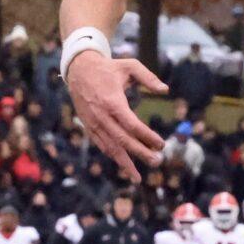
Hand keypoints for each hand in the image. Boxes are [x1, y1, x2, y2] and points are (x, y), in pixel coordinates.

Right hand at [66, 49, 164, 179]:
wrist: (79, 70)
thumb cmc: (107, 68)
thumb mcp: (130, 66)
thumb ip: (148, 78)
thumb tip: (165, 90)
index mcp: (113, 102)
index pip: (132, 125)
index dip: (147, 137)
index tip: (161, 144)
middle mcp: (102, 116)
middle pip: (123, 140)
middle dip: (140, 153)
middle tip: (157, 162)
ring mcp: (94, 123)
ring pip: (110, 147)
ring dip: (125, 163)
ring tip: (138, 177)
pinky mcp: (88, 126)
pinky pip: (101, 145)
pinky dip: (113, 156)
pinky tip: (124, 165)